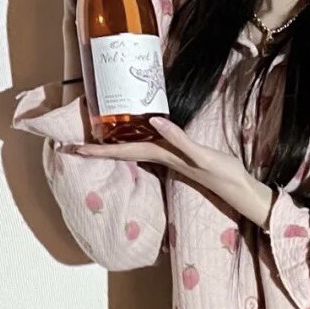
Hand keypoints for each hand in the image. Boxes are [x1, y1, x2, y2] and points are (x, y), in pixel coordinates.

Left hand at [72, 117, 274, 229]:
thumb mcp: (201, 155)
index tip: (74, 150)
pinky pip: (148, 145)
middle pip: (121, 150)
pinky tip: (130, 137)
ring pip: (132, 148)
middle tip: (71, 147)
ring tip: (92, 141)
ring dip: (111, 146)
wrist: (238, 187)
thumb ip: (179, 139)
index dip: (98, 150)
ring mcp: (167, 155)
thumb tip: (156, 121)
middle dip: (96, 150)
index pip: (122, 150)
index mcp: (160, 155)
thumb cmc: (221, 172)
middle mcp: (159, 155)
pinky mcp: (176, 153)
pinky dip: (134, 140)